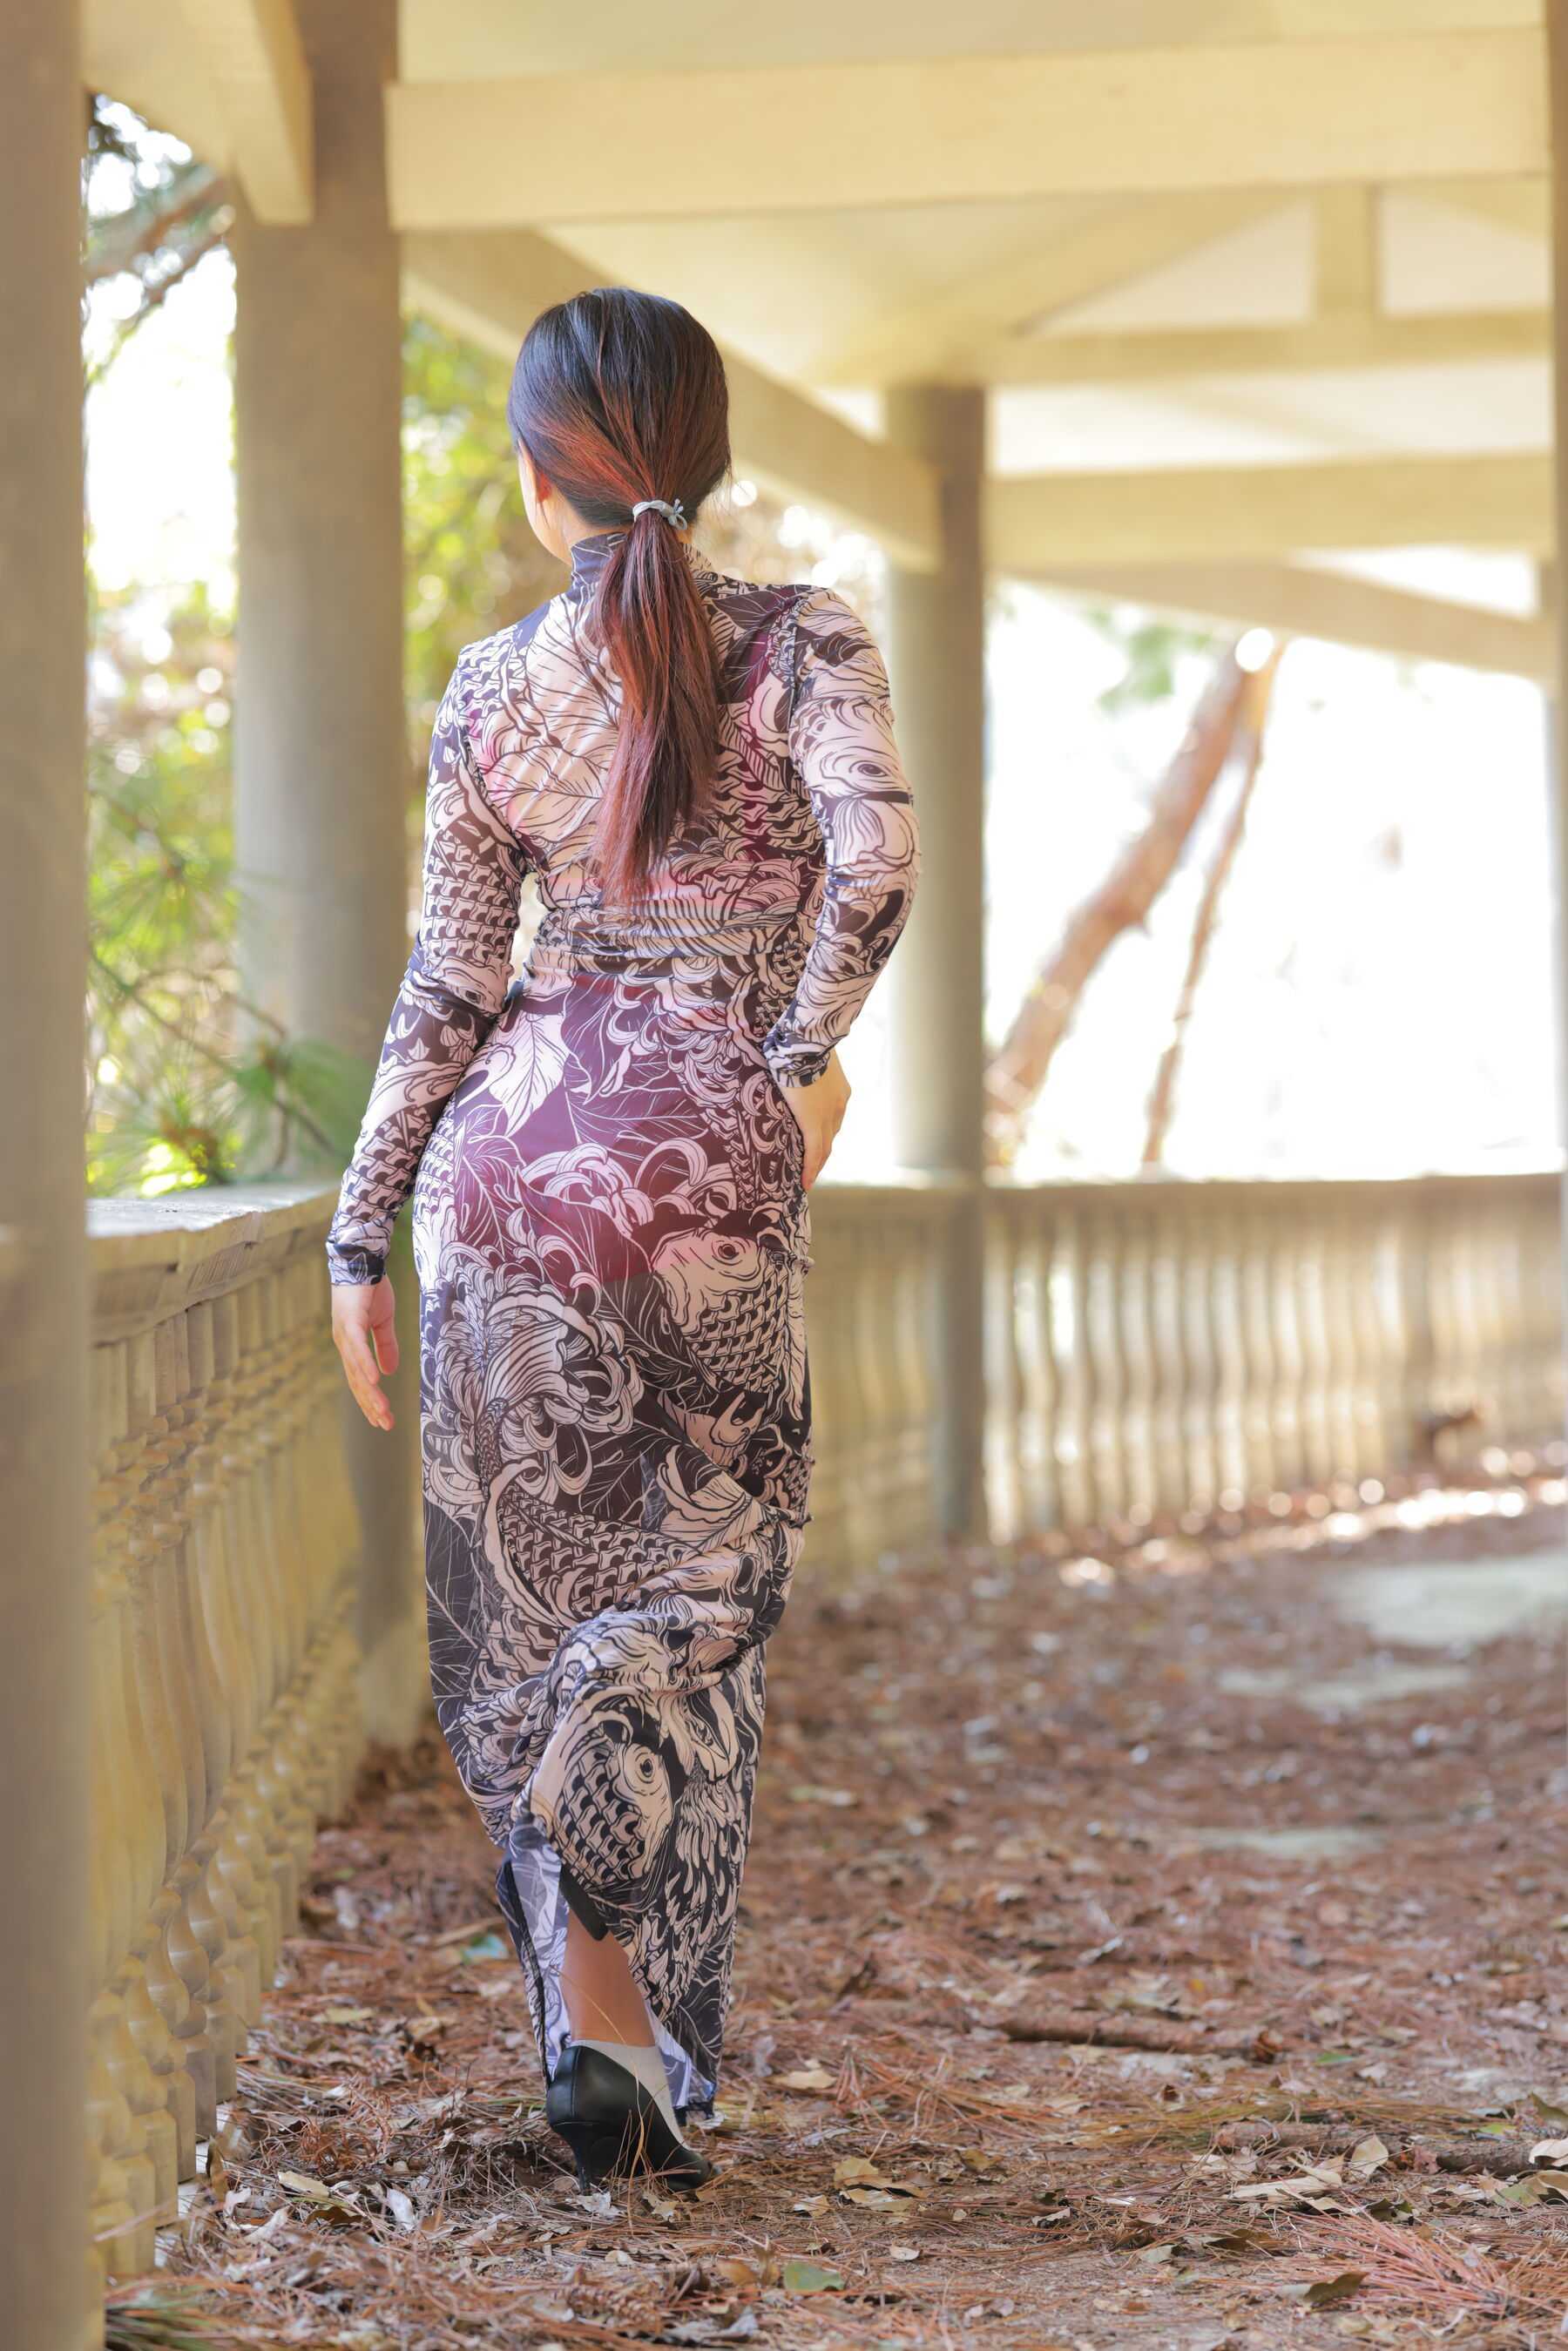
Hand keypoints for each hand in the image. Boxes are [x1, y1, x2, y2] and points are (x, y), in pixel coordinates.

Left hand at [332, 1275, 399, 1429]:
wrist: (361, 1259)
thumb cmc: (371, 1288)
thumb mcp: (383, 1321)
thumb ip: (385, 1346)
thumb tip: (390, 1372)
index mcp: (351, 1345)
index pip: (360, 1380)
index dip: (369, 1400)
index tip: (382, 1419)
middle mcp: (344, 1344)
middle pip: (357, 1382)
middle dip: (371, 1405)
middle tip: (386, 1425)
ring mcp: (345, 1334)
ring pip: (358, 1371)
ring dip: (370, 1393)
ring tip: (382, 1412)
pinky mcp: (351, 1322)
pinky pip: (359, 1348)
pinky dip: (366, 1365)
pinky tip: (376, 1381)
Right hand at [778, 1050, 849, 1187]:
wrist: (805, 1041)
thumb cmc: (802, 1041)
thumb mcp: (808, 1057)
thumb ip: (804, 1067)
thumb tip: (789, 1062)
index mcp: (839, 1091)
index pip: (833, 1119)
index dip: (826, 1133)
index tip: (820, 1144)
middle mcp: (838, 1106)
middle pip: (831, 1136)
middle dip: (823, 1153)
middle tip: (813, 1167)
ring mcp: (828, 1115)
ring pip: (825, 1148)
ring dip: (817, 1164)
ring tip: (808, 1178)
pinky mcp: (814, 1122)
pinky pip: (814, 1152)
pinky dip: (811, 1168)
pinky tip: (805, 1183)